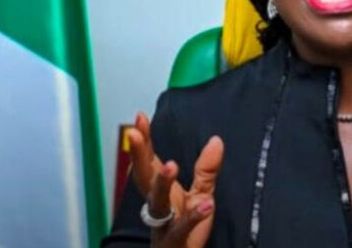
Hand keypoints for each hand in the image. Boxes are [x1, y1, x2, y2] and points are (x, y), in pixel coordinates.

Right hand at [128, 112, 224, 247]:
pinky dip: (195, 216)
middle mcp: (157, 206)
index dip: (143, 141)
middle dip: (138, 155)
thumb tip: (217, 140)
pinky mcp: (176, 242)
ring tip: (171, 164)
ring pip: (157, 203)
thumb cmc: (186, 229)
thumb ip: (206, 170)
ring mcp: (164, 225)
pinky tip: (207, 204)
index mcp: (160, 192)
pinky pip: (183, 228)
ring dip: (162, 183)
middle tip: (134, 133)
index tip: (139, 117)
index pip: (148, 162)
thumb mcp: (201, 194)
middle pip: (143, 178)